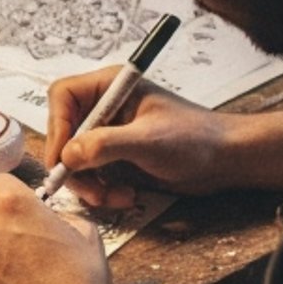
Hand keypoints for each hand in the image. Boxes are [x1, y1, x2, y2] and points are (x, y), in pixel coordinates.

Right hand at [45, 69, 245, 207]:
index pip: (63, 97)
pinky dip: (101, 191)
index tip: (63, 159)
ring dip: (89, 184)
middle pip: (63, 133)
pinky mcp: (115, 158)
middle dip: (74, 166)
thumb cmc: (195, 138)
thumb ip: (106, 145)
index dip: (57, 127)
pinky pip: (91, 176)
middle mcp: (104, 107)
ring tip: (115, 197)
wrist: (224, 160)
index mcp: (110, 86)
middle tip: (91, 189)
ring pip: (74, 160)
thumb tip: (68, 155)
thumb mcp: (149, 141)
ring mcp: (108, 134)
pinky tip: (125, 196)